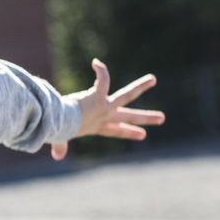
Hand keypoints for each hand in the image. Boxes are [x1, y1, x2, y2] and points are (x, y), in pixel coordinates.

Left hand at [52, 59, 166, 159]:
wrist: (61, 123)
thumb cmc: (59, 129)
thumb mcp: (61, 138)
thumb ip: (59, 146)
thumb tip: (57, 156)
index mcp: (96, 127)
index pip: (115, 130)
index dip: (128, 132)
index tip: (142, 135)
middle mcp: (105, 116)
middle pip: (129, 116)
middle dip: (146, 118)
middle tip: (162, 118)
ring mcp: (105, 106)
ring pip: (127, 95)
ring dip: (140, 86)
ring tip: (152, 79)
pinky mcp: (100, 96)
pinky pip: (104, 80)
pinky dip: (101, 71)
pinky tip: (96, 63)